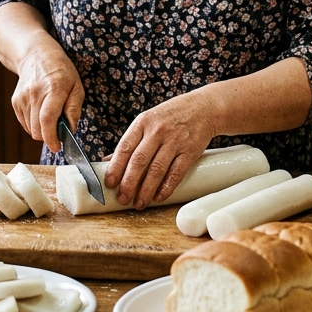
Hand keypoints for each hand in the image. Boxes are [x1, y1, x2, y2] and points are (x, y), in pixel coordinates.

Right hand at [11, 39, 84, 152]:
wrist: (36, 56)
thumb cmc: (61, 72)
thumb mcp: (77, 86)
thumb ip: (74, 109)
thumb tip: (71, 130)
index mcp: (54, 88)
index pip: (47, 119)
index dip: (51, 137)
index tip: (57, 147)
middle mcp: (35, 93)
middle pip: (37, 129)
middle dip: (48, 137)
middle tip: (58, 131)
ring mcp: (23, 98)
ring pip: (30, 129)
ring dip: (41, 130)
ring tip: (50, 116)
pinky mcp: (16, 102)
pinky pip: (25, 123)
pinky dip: (33, 124)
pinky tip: (40, 112)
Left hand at [106, 92, 217, 208]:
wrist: (204, 108)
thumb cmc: (171, 116)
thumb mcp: (147, 121)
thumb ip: (130, 142)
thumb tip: (107, 162)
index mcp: (142, 123)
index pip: (125, 147)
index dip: (115, 167)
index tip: (109, 184)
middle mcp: (157, 131)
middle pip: (139, 161)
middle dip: (129, 183)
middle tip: (123, 199)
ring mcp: (175, 141)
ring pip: (157, 169)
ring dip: (146, 189)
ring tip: (139, 203)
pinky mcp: (190, 150)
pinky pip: (176, 172)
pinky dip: (167, 187)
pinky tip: (159, 197)